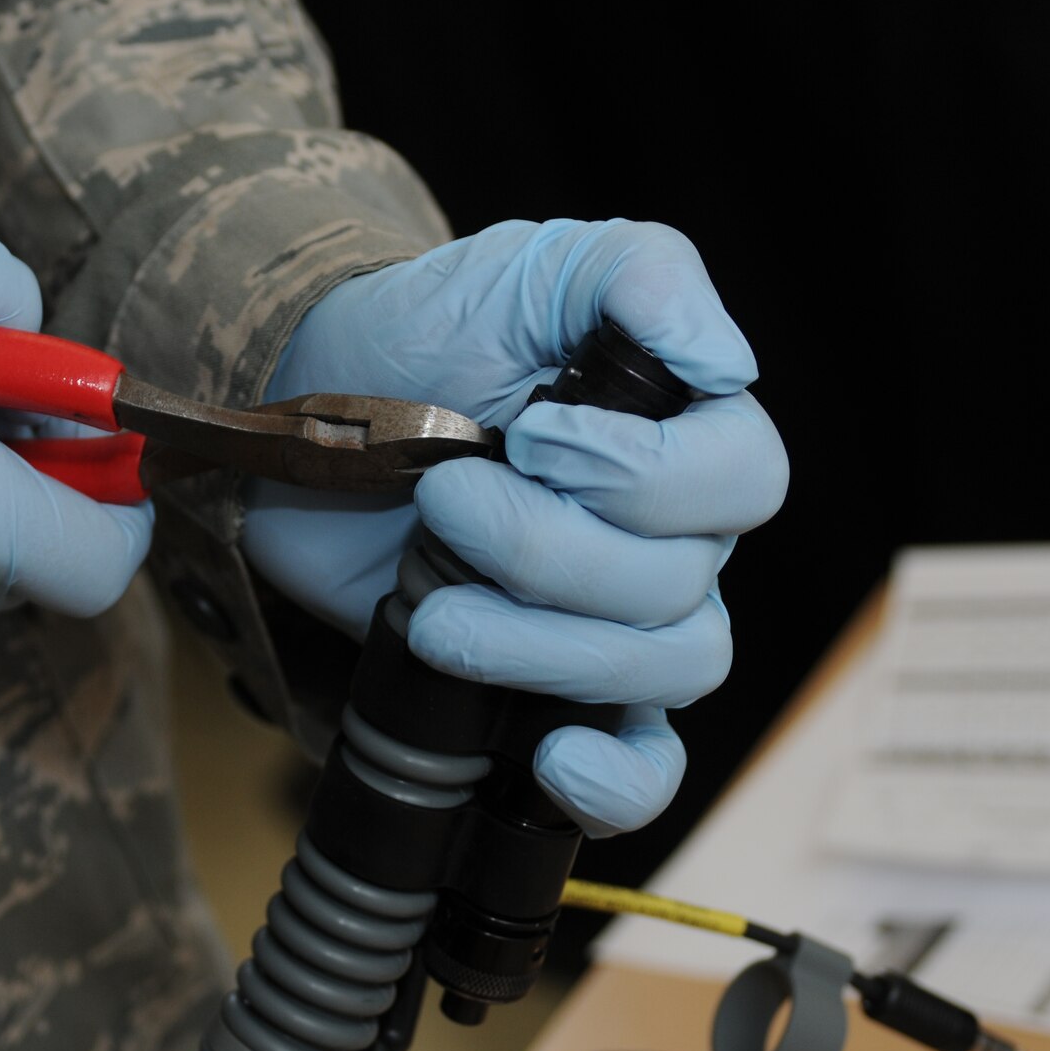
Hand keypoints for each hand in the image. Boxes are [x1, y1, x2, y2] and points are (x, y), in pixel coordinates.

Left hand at [242, 219, 787, 835]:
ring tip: (437, 611)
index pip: (740, 481)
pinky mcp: (552, 691)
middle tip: (443, 501)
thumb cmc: (426, 337)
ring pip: (658, 671)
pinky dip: (614, 781)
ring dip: (542, 649)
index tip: (532, 437)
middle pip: (681, 586)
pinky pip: (639, 768)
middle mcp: (672, 539)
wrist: (310, 417)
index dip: (645, 477)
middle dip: (548, 552)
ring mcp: (616, 625)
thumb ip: (637, 275)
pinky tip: (555, 759)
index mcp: (685, 438)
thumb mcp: (529, 269)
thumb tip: (726, 359)